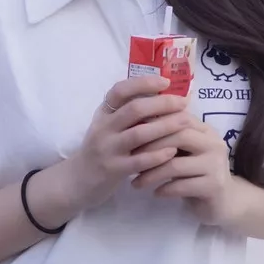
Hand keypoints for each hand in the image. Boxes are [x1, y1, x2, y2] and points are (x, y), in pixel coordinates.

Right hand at [68, 75, 190, 212]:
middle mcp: (103, 128)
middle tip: (184, 102)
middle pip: (134, 109)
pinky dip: (157, 155)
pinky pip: (138, 161)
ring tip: (186, 122)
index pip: (120, 90)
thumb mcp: (108, 126)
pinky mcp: (113, 170)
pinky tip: (173, 150)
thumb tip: (162, 96)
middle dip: (162, 103)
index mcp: (103, 113)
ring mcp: (107, 149)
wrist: (77, 181)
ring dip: (165, 126)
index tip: (166, 81)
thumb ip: (127, 113)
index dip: (143, 83)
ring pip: (139, 134)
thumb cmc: (101, 149)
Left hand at [130, 114, 243, 227]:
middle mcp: (214, 144)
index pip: (180, 117)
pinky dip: (164, 189)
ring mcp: (216, 165)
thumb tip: (138, 121)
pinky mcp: (213, 186)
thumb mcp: (186, 152)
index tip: (132, 133)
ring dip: (151, 174)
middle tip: (131, 158)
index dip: (155, 123)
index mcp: (206, 131)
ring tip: (136, 182)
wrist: (224, 202)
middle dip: (151, 147)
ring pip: (176, 165)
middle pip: (179, 136)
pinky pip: (181, 186)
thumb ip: (171, 137)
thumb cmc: (197, 173)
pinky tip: (154, 193)